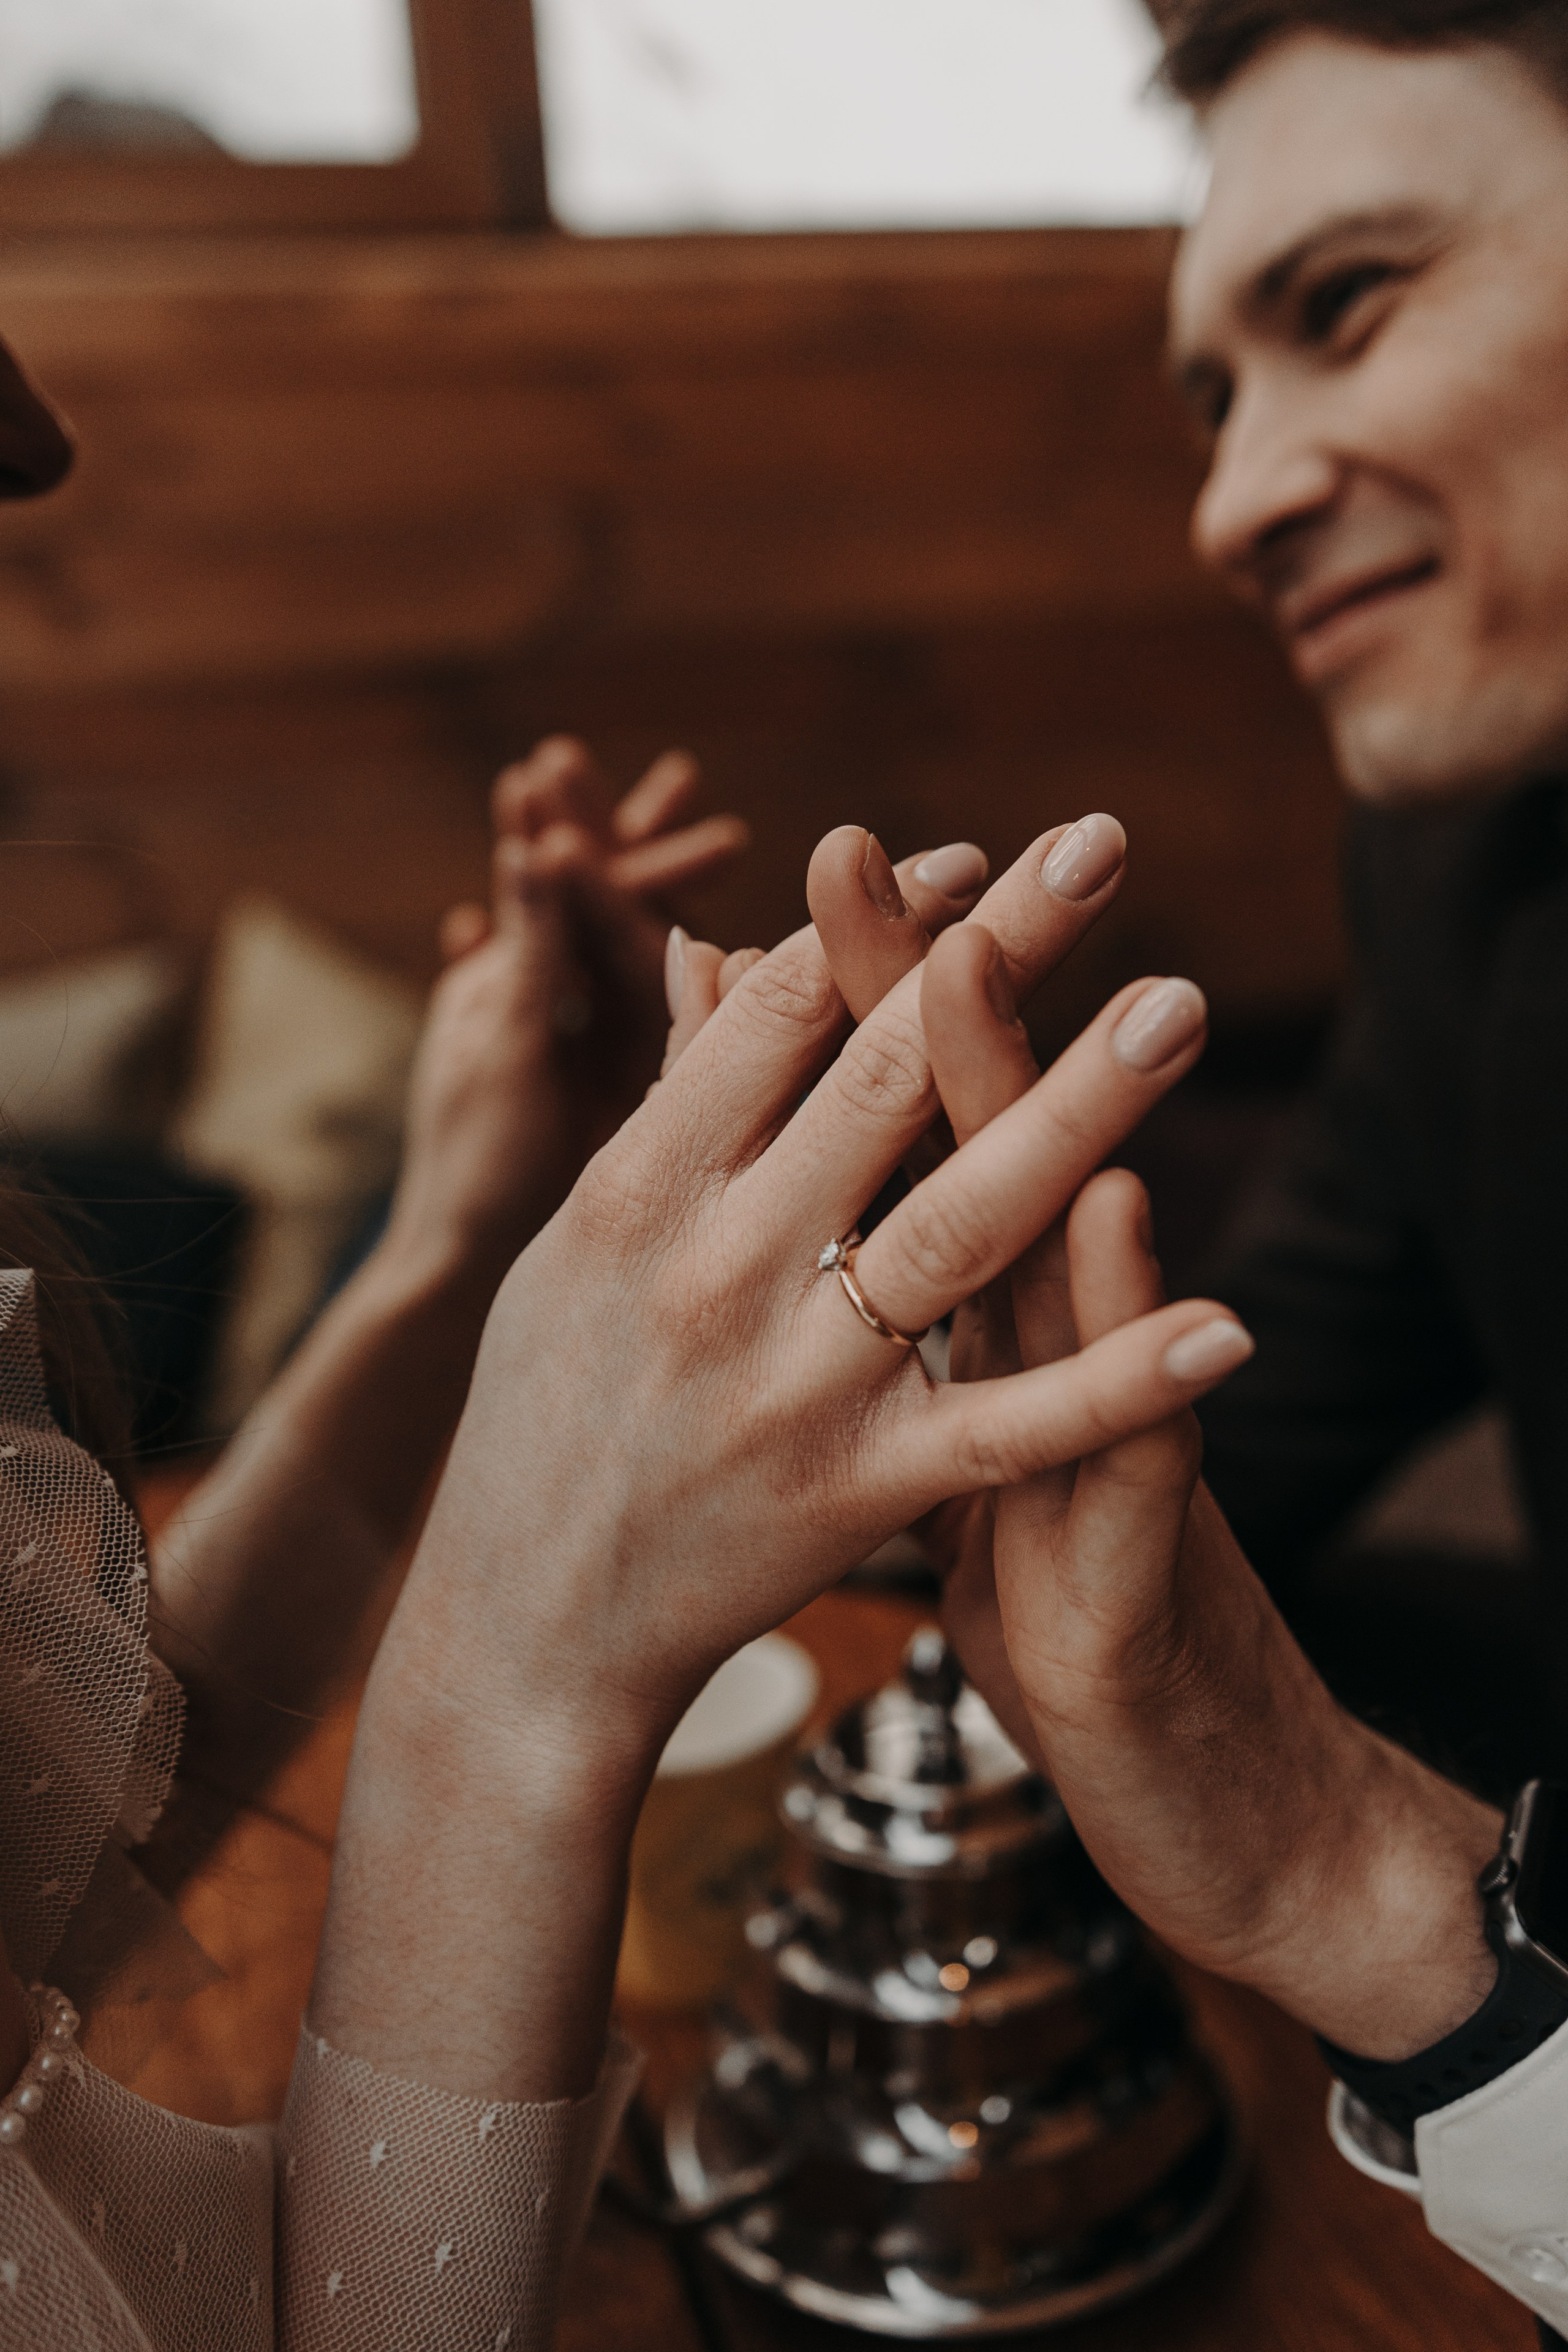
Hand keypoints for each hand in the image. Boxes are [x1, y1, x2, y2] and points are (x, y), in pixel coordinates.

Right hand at [315, 824, 1252, 2097]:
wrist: (525, 1622)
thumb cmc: (545, 1412)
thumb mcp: (585, 1242)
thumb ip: (669, 1098)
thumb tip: (712, 945)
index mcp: (637, 1189)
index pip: (777, 1013)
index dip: (881, 923)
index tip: (977, 857)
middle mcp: (715, 1267)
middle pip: (880, 1077)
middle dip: (998, 953)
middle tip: (1101, 846)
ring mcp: (792, 1381)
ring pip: (958, 1225)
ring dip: (1074, 1112)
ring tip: (1177, 1009)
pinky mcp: (857, 1491)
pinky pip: (1007, 1426)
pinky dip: (1115, 1381)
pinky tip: (1225, 1328)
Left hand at [919, 931, 1500, 2064]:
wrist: (1165, 1749)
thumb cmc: (1035, 1568)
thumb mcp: (955, 1411)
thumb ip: (922, 1280)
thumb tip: (852, 1164)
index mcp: (981, 1304)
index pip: (921, 1121)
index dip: (878, 991)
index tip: (832, 853)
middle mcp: (1041, 1331)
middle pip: (986, 1140)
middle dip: (949, 998)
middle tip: (920, 850)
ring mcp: (1092, 1422)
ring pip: (1065, 1255)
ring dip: (1047, 1115)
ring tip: (1011, 986)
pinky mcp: (1130, 1543)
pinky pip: (1129, 1445)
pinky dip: (1145, 1359)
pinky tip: (1166, 1273)